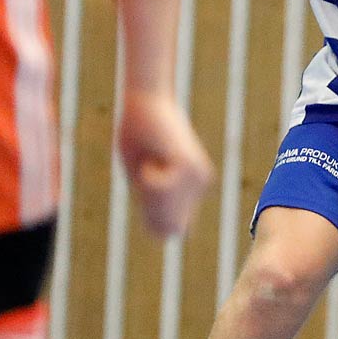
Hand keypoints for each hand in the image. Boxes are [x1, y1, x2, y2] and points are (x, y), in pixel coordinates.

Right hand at [117, 89, 213, 236]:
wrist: (146, 103)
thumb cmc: (138, 135)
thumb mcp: (139, 176)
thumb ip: (149, 202)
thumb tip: (162, 236)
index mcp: (188, 188)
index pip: (176, 229)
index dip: (156, 225)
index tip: (144, 201)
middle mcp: (199, 185)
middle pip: (171, 228)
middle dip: (152, 211)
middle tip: (148, 176)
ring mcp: (198, 178)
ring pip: (165, 211)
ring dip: (148, 192)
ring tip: (151, 162)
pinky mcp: (191, 167)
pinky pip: (161, 190)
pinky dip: (149, 178)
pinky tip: (155, 157)